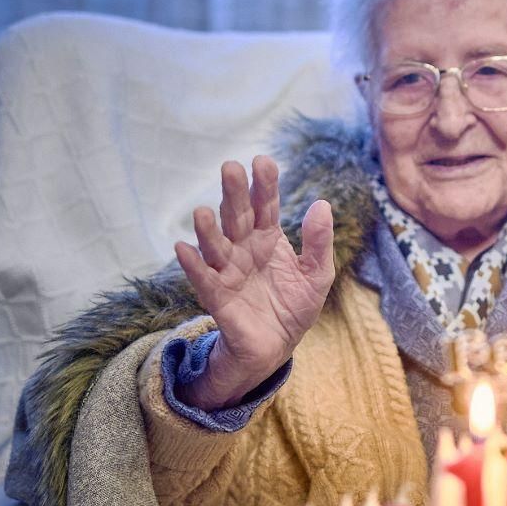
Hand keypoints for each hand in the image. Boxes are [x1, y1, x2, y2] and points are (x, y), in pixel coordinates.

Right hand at [173, 156, 333, 409]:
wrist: (278, 345)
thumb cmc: (295, 305)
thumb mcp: (317, 274)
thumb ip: (318, 242)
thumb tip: (322, 205)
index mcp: (268, 237)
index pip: (266, 205)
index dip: (264, 185)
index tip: (263, 160)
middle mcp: (243, 247)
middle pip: (237, 216)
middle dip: (234, 194)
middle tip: (230, 168)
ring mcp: (227, 270)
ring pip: (215, 244)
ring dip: (208, 229)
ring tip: (203, 212)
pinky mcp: (216, 296)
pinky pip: (203, 278)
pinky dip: (193, 264)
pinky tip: (184, 248)